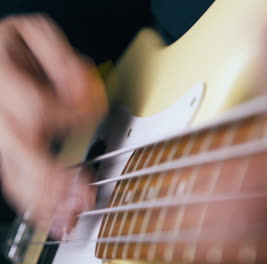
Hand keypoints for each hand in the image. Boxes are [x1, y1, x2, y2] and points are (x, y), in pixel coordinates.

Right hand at [0, 15, 106, 237]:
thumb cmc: (9, 47)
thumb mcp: (32, 33)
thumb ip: (59, 57)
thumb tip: (83, 85)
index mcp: (1, 83)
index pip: (37, 108)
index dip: (70, 113)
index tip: (94, 109)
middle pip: (21, 154)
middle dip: (53, 179)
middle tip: (83, 196)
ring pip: (13, 175)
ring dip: (43, 200)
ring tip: (68, 218)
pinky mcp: (2, 151)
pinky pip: (13, 179)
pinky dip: (33, 201)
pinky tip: (51, 215)